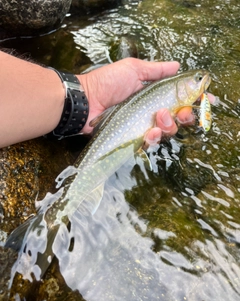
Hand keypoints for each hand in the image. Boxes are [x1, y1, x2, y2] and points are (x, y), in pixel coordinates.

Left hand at [78, 58, 192, 144]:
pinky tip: (149, 132)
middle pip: (178, 118)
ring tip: (159, 119)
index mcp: (153, 94)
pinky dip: (153, 138)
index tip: (206, 100)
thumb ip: (156, 70)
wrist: (86, 100)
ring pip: (166, 132)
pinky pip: (150, 142)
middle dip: (184, 117)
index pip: (179, 98)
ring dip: (169, 127)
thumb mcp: (133, 69)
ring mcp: (142, 125)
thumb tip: (177, 65)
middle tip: (181, 113)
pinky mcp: (133, 138)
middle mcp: (150, 110)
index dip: (194, 100)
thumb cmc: (107, 82)